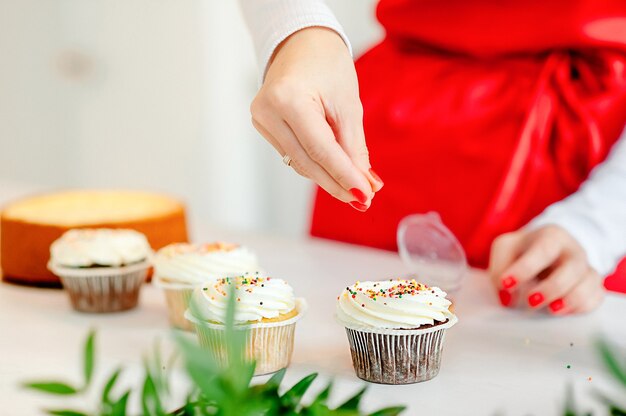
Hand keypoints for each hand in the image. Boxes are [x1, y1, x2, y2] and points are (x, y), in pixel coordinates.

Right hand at [250, 27, 383, 211]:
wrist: (301, 41)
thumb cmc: (327, 64)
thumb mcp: (348, 104)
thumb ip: (354, 147)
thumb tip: (365, 184)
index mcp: (288, 99)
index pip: (319, 149)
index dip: (343, 176)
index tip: (365, 196)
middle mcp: (267, 111)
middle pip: (306, 162)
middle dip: (337, 183)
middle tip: (363, 200)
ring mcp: (261, 120)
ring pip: (299, 163)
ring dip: (328, 178)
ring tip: (355, 190)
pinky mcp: (263, 126)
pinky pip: (292, 154)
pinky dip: (315, 165)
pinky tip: (335, 173)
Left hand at [489, 225, 604, 314]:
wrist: (548, 247)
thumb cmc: (523, 249)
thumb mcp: (506, 248)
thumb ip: (500, 268)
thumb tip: (507, 298)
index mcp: (551, 236)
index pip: (543, 250)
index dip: (526, 268)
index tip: (507, 284)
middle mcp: (573, 251)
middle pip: (572, 269)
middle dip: (552, 288)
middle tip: (531, 301)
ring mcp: (586, 268)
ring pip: (589, 284)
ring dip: (571, 300)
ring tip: (551, 310)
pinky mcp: (592, 286)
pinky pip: (595, 298)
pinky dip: (582, 307)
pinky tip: (563, 311)